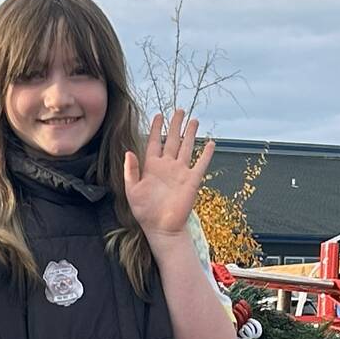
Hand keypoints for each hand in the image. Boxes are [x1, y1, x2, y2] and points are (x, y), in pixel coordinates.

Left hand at [124, 109, 214, 235]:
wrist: (161, 228)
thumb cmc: (145, 212)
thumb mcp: (132, 191)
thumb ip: (130, 171)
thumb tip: (128, 152)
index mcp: (152, 167)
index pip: (154, 142)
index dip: (156, 128)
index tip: (159, 115)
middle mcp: (167, 166)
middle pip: (173, 140)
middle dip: (176, 125)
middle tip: (180, 110)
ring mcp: (180, 172)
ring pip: (187, 147)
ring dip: (190, 134)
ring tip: (194, 120)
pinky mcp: (192, 181)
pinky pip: (201, 164)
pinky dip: (206, 154)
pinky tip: (210, 143)